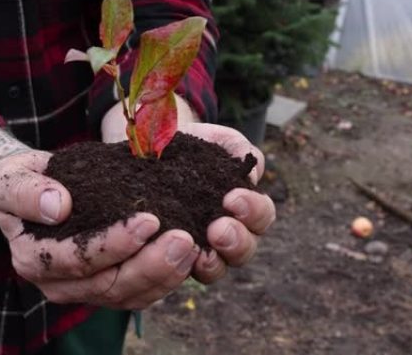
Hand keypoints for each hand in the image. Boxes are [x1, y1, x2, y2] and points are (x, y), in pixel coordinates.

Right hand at [0, 151, 199, 308]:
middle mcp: (58, 284)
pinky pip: (139, 294)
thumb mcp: (11, 178)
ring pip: (129, 296)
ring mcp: (84, 290)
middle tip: (185, 239)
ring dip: (165, 275)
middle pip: (109, 286)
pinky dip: (167, 279)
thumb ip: (26, 191)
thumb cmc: (23, 183)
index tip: (149, 220)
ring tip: (194, 247)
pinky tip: (190, 257)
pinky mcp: (107, 287)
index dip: (114, 244)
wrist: (33, 192)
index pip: (76, 259)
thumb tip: (57, 207)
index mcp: (34, 258)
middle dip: (150, 265)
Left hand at [178, 122, 275, 283]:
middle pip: (245, 249)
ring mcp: (199, 248)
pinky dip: (184, 267)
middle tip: (218, 228)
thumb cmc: (190, 148)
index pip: (260, 216)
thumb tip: (249, 176)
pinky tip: (177, 258)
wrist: (151, 150)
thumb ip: (237, 149)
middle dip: (237, 240)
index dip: (253, 211)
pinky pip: (183, 271)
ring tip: (202, 252)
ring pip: (218, 267)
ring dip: (214, 262)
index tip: (232, 198)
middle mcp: (225, 233)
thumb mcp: (214, 140)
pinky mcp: (171, 256)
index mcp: (243, 207)